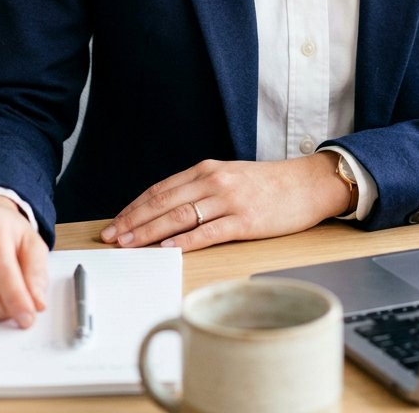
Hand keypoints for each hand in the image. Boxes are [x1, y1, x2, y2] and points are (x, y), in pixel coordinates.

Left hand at [99, 154, 352, 252]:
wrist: (306, 184)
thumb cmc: (267, 185)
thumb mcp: (228, 177)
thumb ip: (199, 190)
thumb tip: (165, 211)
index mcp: (207, 170)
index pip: (160, 190)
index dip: (134, 207)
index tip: (115, 224)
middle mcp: (214, 181)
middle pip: (164, 203)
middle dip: (134, 221)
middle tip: (112, 238)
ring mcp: (229, 201)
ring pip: (180, 217)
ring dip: (150, 232)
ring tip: (130, 245)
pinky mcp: (246, 221)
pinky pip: (209, 231)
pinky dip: (186, 240)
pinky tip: (169, 248)